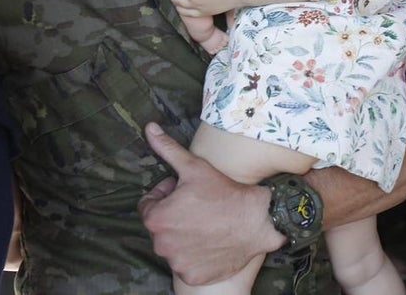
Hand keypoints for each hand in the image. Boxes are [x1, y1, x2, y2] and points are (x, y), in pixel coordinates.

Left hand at [138, 123, 281, 284]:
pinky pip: (187, 264)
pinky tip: (211, 241)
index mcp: (156, 218)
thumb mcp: (193, 167)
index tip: (184, 192)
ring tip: (206, 223)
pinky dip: (195, 255)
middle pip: (160, 227)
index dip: (166, 196)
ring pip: (173, 246)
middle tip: (198, 206)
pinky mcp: (192, 276)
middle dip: (174, 216)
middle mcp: (161, 244)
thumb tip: (149, 128)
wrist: (256, 221)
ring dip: (184, 235)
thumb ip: (167, 150)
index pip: (149, 206)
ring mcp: (176, 263)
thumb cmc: (224, 192)